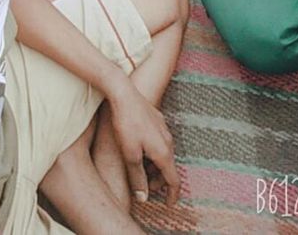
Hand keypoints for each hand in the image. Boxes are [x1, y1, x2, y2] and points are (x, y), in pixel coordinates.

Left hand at [108, 81, 179, 205]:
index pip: (174, 180)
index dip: (172, 195)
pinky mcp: (157, 119)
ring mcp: (163, 129)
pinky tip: (140, 149)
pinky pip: (159, 142)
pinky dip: (153, 152)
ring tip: (140, 169)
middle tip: (146, 187)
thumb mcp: (129, 155)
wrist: (123, 93)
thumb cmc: (126, 124)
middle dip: (159, 181)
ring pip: (164, 154)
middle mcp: (168, 141)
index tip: (169, 205)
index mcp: (164, 153)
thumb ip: (137, 177)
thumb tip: (143, 198)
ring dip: (155, 166)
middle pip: (169, 168)